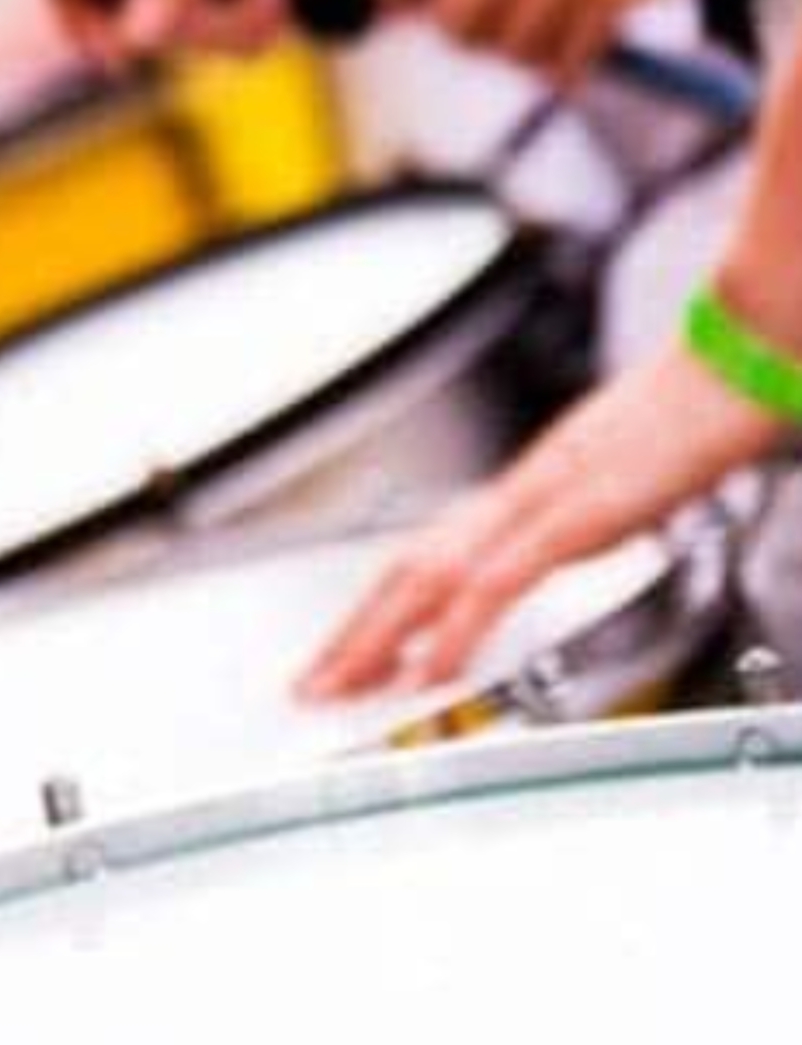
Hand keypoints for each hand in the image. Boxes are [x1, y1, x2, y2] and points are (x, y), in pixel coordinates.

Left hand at [297, 345, 788, 699]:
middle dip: (354, 633)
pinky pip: (498, 581)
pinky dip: (455, 629)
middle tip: (311, 684)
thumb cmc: (693, 417)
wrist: (733, 359)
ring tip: (342, 686)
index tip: (346, 654)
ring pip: (431, 577)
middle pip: (408, 568)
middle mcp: (515, 494)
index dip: (377, 607)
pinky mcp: (576, 514)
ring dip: (379, 637)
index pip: (426, 556)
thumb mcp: (624, 486)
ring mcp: (539, 502)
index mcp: (522, 490)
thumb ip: (582, 520)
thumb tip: (568, 543)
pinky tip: (430, 669)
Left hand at [368, 0, 688, 81]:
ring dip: (529, 53)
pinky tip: (582, 42)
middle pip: (453, 28)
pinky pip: (565, 62)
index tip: (417, 12)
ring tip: (553, 25)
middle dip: (474, 36)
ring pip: (511, 53)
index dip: (402, 4)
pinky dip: (569, 67)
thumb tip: (388, 2)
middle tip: (502, 26)